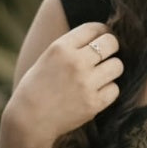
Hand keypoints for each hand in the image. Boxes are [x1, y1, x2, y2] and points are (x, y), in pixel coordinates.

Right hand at [4, 21, 122, 147]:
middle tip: (106, 57)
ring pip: (117, 66)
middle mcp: (76, 62)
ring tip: (101, 76)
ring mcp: (86, 83)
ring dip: (111, 70)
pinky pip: (115, 89)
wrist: (29, 119)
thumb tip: (101, 35)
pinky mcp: (94, 103)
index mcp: (61, 47)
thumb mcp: (48, 57)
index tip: (103, 38)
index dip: (103, 32)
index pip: (94, 28)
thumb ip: (71, 46)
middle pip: (111, 43)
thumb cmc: (37, 87)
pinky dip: (108, 91)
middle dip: (112, 48)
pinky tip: (96, 93)